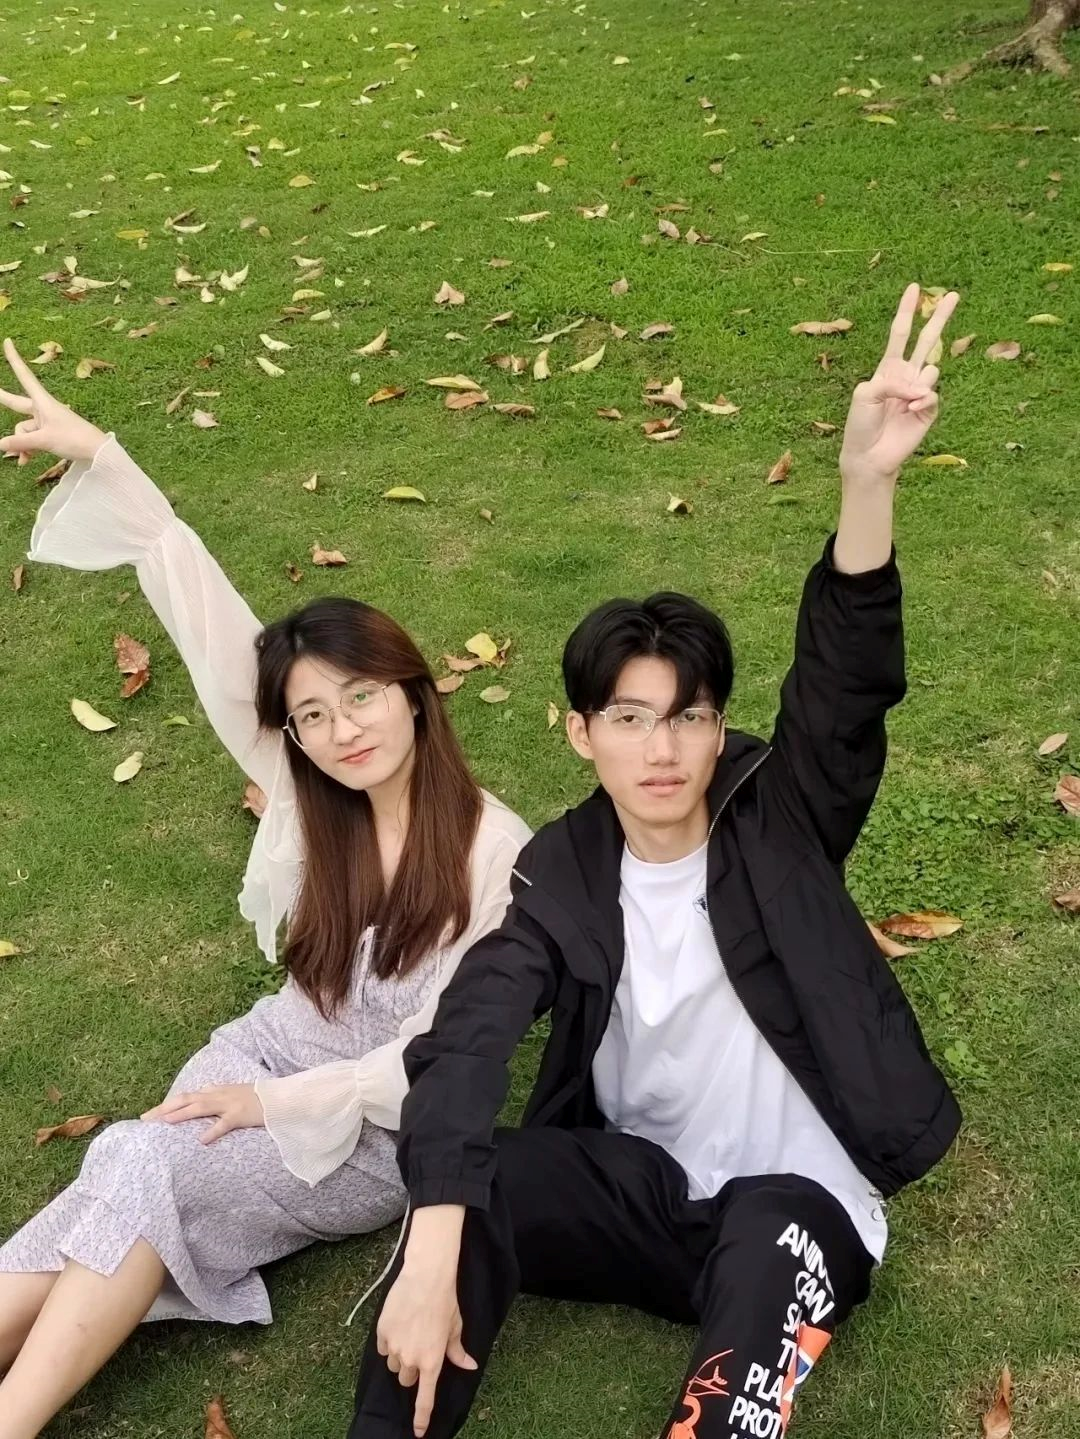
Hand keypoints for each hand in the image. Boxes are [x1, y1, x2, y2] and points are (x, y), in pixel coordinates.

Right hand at [0, 338, 107, 466]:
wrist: (98, 452)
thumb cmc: (74, 439)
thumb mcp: (44, 440)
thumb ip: (20, 442)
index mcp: (43, 401)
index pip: (24, 376)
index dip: (14, 360)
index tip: (8, 341)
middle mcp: (43, 408)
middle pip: (17, 403)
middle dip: (4, 399)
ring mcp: (46, 422)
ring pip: (23, 429)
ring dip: (20, 444)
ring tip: (23, 458)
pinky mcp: (50, 434)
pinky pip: (31, 439)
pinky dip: (27, 449)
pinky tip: (26, 461)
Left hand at [141, 1083, 265, 1143]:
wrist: (279, 1097)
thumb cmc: (256, 1098)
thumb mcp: (231, 1094)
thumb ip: (214, 1097)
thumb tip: (197, 1100)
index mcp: (215, 1091)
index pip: (185, 1096)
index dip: (166, 1105)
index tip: (149, 1116)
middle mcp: (218, 1095)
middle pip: (185, 1099)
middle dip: (164, 1109)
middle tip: (145, 1120)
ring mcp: (228, 1104)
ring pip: (200, 1107)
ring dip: (180, 1114)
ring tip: (163, 1123)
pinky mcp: (240, 1115)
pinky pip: (224, 1124)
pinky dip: (212, 1131)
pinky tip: (201, 1140)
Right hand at [379, 1206, 474, 1437]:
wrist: (426, 1276)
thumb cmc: (445, 1301)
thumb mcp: (455, 1328)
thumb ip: (457, 1351)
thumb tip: (469, 1366)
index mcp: (432, 1361)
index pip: (425, 1398)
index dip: (421, 1418)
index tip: (417, 1432)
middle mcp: (412, 1359)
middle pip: (406, 1378)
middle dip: (411, 1368)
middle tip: (419, 1348)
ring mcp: (395, 1347)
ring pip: (393, 1363)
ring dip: (399, 1355)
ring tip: (409, 1331)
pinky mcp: (382, 1333)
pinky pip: (382, 1347)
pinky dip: (388, 1341)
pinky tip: (398, 1324)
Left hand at [839, 283, 959, 486]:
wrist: (868, 455)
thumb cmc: (860, 424)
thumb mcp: (865, 394)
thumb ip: (891, 381)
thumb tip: (921, 385)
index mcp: (888, 367)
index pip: (900, 333)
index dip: (907, 310)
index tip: (914, 288)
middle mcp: (906, 376)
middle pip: (927, 340)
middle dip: (939, 317)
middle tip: (953, 295)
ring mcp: (919, 391)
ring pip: (931, 369)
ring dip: (917, 383)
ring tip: (905, 402)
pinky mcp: (929, 409)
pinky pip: (932, 394)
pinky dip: (921, 400)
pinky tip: (910, 412)